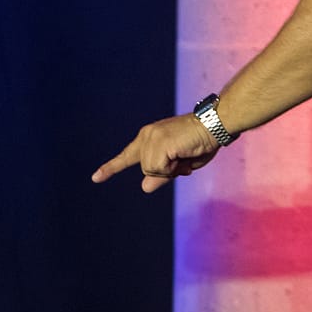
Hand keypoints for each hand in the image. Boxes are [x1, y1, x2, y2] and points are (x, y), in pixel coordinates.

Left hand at [91, 113, 219, 192]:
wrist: (215, 124)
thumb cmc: (202, 142)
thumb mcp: (180, 164)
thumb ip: (162, 175)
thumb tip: (144, 187)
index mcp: (150, 137)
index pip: (127, 156)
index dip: (111, 168)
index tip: (96, 178)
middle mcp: (147, 135)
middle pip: (145, 169)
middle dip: (166, 172)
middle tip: (184, 159)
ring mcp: (151, 138)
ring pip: (151, 170)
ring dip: (171, 170)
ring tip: (185, 154)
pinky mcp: (159, 143)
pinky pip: (159, 169)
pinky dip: (173, 168)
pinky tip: (182, 154)